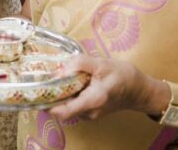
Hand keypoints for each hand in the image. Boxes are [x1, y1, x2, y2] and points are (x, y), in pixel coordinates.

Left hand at [46, 55, 160, 122]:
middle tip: (45, 76)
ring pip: (67, 105)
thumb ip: (79, 64)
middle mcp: (88, 112)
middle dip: (52, 93)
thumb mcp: (101, 63)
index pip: (62, 111)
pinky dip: (69, 94)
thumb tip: (58, 69)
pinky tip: (72, 81)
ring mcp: (89, 114)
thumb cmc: (123, 76)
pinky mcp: (90, 111)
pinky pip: (74, 104)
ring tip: (60, 76)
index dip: (46, 103)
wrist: (140, 90)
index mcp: (92, 101)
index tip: (37, 90)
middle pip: (61, 107)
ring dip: (61, 92)